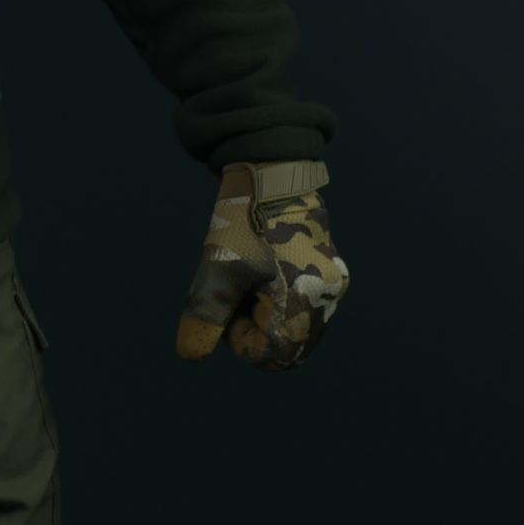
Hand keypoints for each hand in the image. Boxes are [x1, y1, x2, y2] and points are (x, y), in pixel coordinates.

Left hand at [175, 160, 349, 370]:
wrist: (270, 168)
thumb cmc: (242, 220)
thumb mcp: (217, 268)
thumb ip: (206, 315)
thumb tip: (189, 356)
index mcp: (305, 304)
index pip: (272, 356)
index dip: (240, 337)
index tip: (227, 302)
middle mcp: (328, 300)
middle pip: (287, 344)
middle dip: (256, 327)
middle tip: (236, 289)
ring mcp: (334, 284)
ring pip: (297, 326)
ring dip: (269, 314)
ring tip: (249, 275)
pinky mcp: (332, 270)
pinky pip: (307, 304)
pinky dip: (282, 298)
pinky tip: (264, 267)